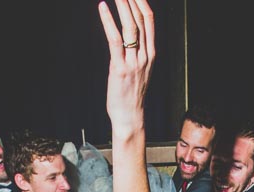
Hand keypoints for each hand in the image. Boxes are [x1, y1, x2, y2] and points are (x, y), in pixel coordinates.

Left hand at [99, 0, 154, 131]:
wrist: (130, 118)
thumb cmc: (131, 95)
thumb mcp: (139, 70)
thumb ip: (137, 52)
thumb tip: (129, 37)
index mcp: (151, 54)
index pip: (149, 21)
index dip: (142, 2)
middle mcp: (145, 55)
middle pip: (142, 19)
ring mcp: (134, 62)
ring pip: (131, 26)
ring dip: (123, 5)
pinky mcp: (119, 69)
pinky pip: (115, 40)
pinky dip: (108, 21)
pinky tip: (102, 7)